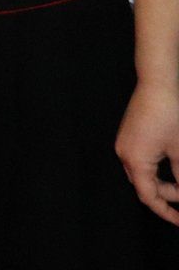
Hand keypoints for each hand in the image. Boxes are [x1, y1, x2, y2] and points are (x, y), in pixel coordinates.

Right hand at [118, 79, 178, 224]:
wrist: (157, 85)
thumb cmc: (169, 115)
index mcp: (135, 161)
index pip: (149, 197)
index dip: (166, 212)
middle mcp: (124, 154)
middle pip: (144, 187)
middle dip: (167, 196)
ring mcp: (125, 145)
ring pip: (143, 175)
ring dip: (163, 182)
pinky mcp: (129, 138)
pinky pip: (141, 162)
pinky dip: (157, 170)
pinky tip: (172, 168)